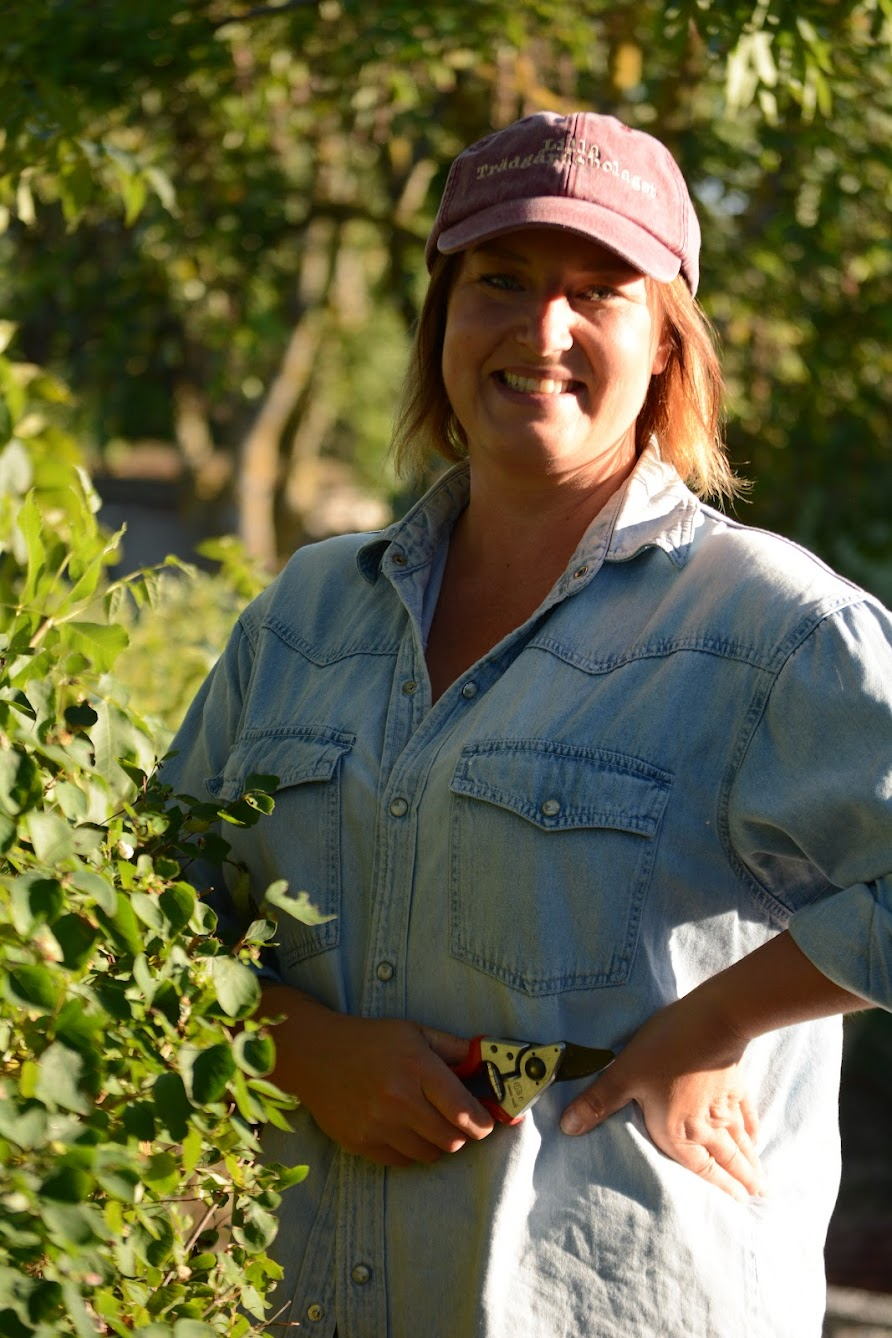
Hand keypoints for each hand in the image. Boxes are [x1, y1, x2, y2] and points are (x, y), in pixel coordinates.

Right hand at [262, 986, 493, 1166]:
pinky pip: (402, 1161)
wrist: (315, 1054)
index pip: (464, 1111)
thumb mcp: (415, 1032)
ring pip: (429, 1154)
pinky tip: (403, 1129)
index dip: (483, 1123)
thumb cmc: (370, 1040)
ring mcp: (378, 1125)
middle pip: (452, 1139)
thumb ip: (455, 1048)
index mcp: (418, 1067)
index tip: (487, 1122)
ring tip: (427, 1122)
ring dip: (437, 1142)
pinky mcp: (361, 1143)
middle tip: (457, 1121)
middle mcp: (400, 1100)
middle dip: (462, 1133)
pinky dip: (411, 1150)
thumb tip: (488, 1060)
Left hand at [560, 997, 766, 1201]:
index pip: (700, 1169)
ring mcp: (724, 1106)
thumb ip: (599, 1102)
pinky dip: (752, 1129)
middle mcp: (705, 1127)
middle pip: (726, 1160)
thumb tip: (568, 1129)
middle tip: (757, 1197)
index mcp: (678, 1132)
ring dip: (749, 1161)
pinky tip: (757, 1137)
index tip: (736, 1203)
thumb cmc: (664, 1049)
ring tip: (762, 1183)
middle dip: (740, 1181)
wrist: (711, 1021)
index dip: (717, 1187)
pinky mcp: (736, 1084)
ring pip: (739, 1141)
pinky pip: (747, 1114)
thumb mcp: (624, 1074)